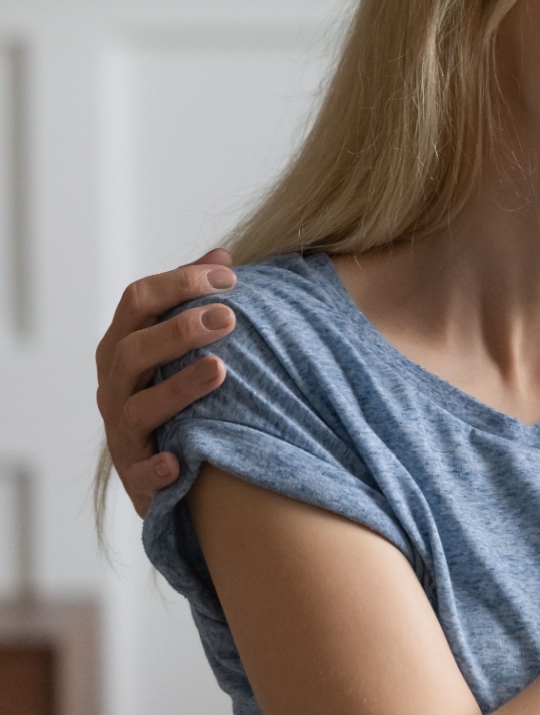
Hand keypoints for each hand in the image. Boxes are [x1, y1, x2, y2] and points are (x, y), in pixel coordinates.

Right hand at [95, 249, 236, 515]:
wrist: (166, 463)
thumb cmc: (179, 388)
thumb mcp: (183, 343)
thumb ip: (197, 301)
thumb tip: (222, 258)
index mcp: (125, 344)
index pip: (138, 301)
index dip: (180, 283)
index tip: (231, 278)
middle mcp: (116, 385)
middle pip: (133, 350)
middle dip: (178, 330)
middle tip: (229, 318)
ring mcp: (122, 430)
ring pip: (137, 407)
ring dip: (177, 388)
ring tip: (220, 369)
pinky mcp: (134, 474)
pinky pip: (140, 472)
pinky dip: (156, 467)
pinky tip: (178, 460)